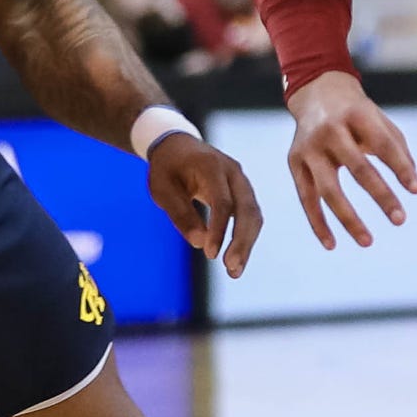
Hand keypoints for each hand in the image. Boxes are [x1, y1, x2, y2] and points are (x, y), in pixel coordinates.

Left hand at [144, 132, 261, 276]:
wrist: (177, 145)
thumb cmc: (166, 168)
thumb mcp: (162, 190)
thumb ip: (180, 214)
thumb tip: (198, 243)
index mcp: (212, 166)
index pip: (223, 202)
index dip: (219, 230)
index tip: (210, 254)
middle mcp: (234, 172)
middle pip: (247, 209)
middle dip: (242, 242)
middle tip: (232, 269)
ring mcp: (242, 181)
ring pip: (254, 215)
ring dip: (247, 243)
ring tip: (234, 271)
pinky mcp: (243, 192)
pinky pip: (250, 216)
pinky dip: (245, 237)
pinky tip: (236, 257)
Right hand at [285, 72, 416, 247]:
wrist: (316, 92)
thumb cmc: (357, 113)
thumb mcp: (379, 120)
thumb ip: (397, 149)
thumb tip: (414, 184)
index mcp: (356, 114)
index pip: (383, 145)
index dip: (401, 168)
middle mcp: (330, 130)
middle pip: (358, 168)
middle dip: (381, 196)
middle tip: (401, 219)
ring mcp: (309, 147)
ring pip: (328, 189)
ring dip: (348, 218)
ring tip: (368, 241)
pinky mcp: (294, 162)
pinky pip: (306, 198)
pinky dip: (318, 222)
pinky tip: (332, 243)